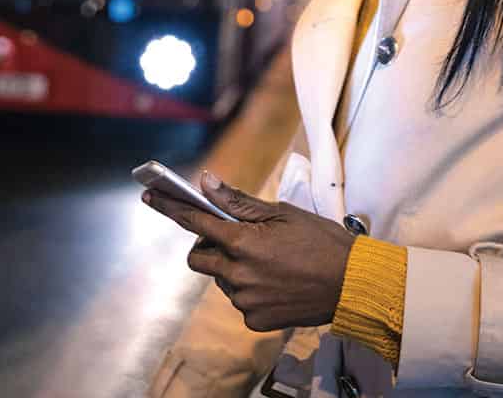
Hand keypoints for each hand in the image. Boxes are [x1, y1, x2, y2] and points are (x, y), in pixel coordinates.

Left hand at [142, 171, 355, 331]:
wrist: (352, 284)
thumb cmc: (321, 240)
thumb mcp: (282, 213)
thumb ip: (239, 202)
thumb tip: (207, 182)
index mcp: (243, 243)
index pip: (196, 222)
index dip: (171, 207)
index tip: (150, 197)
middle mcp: (237, 274)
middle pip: (198, 258)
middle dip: (206, 245)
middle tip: (233, 238)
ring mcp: (244, 300)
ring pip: (220, 278)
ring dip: (232, 267)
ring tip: (268, 261)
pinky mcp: (254, 320)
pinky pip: (239, 300)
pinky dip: (249, 289)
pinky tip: (276, 282)